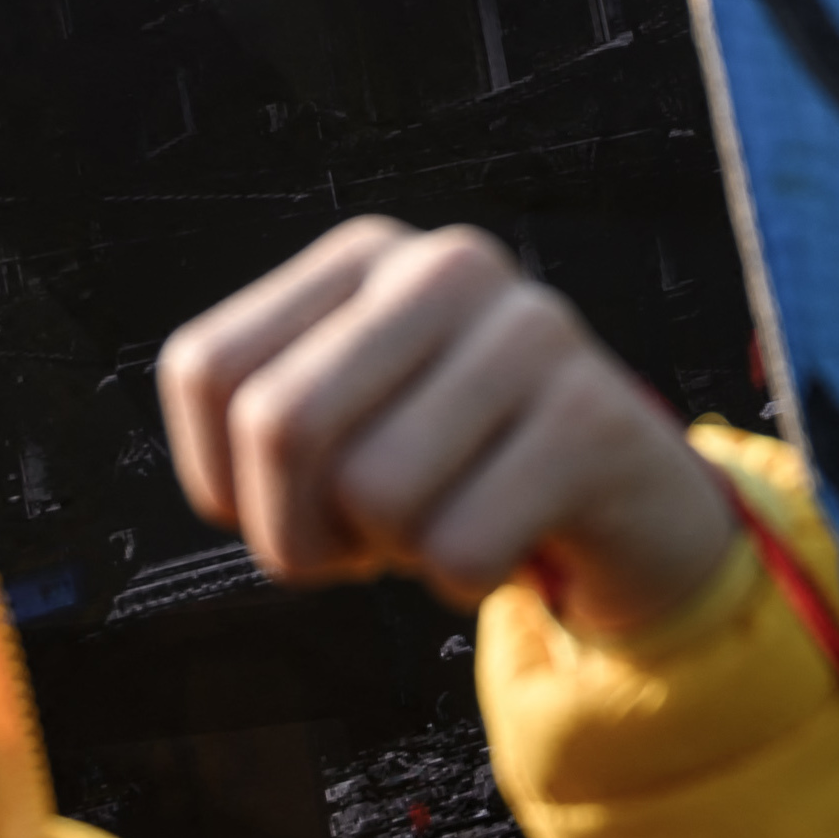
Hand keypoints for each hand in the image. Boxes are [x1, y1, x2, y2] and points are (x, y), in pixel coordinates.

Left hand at [157, 218, 735, 641]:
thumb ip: (270, 427)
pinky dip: (463, 581)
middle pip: (278, 424)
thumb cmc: (459, 467)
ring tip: (443, 523)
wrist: (630, 498)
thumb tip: (231, 491)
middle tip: (352, 550)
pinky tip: (506, 540)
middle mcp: (444, 266)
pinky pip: (460, 548)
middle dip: (295, 534)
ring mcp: (529, 330)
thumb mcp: (354, 421)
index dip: (220, 479)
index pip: (208, 369)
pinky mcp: (593, 416)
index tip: (288, 505)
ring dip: (395, 553)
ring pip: (374, 494)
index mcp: (365, 256)